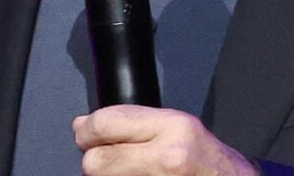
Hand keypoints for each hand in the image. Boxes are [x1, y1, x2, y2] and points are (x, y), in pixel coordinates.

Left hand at [73, 105, 258, 175]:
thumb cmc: (209, 162)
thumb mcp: (178, 127)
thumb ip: (132, 123)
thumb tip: (84, 125)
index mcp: (172, 127)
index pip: (105, 124)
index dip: (87, 131)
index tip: (84, 134)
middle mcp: (166, 158)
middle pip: (95, 162)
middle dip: (94, 161)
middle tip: (104, 159)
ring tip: (128, 173)